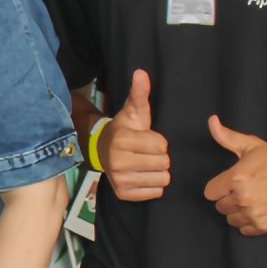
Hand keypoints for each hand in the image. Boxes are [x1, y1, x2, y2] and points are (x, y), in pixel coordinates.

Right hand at [100, 69, 168, 201]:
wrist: (102, 150)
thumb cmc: (124, 129)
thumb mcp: (133, 111)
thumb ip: (140, 93)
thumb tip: (141, 73)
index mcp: (122, 140)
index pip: (162, 145)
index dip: (158, 141)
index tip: (147, 139)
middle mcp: (118, 162)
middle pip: (164, 163)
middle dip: (160, 157)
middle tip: (147, 152)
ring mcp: (120, 180)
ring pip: (162, 179)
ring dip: (158, 172)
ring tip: (146, 164)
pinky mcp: (123, 194)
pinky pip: (155, 193)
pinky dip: (152, 185)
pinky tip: (142, 175)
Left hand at [203, 117, 266, 234]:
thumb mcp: (251, 145)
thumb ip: (227, 137)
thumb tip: (211, 121)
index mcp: (235, 179)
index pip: (209, 192)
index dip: (219, 186)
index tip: (230, 183)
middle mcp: (242, 199)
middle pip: (220, 206)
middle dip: (229, 198)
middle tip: (245, 189)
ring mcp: (254, 214)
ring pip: (231, 219)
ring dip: (239, 211)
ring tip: (254, 199)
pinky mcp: (265, 226)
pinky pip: (245, 230)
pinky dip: (250, 222)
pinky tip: (260, 209)